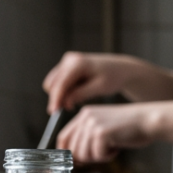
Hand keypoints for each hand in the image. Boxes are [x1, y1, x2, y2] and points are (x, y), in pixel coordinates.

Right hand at [42, 52, 158, 111]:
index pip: (61, 83)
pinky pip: (59, 81)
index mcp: (78, 63)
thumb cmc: (113, 78)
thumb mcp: (100, 88)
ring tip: (78, 100)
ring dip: (62, 94)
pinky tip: (79, 93)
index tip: (53, 112)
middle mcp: (69, 59)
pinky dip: (65, 90)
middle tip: (71, 108)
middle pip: (52, 83)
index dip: (56, 99)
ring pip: (53, 83)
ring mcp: (67, 61)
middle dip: (58, 97)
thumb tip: (64, 102)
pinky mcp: (67, 65)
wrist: (121, 69)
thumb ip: (81, 94)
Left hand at [57, 103, 160, 163]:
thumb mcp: (104, 127)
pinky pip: (97, 155)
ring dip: (99, 157)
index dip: (67, 153)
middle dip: (87, 157)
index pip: (63, 137)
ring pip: (83, 154)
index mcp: (84, 114)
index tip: (76, 161)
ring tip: (112, 147)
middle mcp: (86, 117)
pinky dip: (108, 156)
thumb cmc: (131, 127)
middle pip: (72, 149)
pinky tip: (117, 147)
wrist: (149, 120)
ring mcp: (93, 124)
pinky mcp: (102, 133)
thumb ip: (88, 137)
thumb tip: (74, 157)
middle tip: (103, 153)